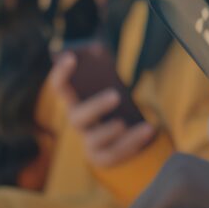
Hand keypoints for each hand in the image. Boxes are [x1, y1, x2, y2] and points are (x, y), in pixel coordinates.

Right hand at [48, 53, 156, 167]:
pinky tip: (149, 129)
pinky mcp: (103, 158)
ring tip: (125, 122)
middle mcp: (79, 123)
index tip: (71, 57)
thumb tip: (98, 49)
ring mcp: (89, 143)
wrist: (120, 139)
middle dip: (95, 106)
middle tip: (116, 95)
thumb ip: (104, 72)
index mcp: (76, 102)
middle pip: (77, 118)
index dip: (61, 73)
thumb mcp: (111, 87)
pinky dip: (133, 141)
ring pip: (95, 140)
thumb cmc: (114, 106)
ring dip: (111, 130)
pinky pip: (115, 154)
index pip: (60, 88)